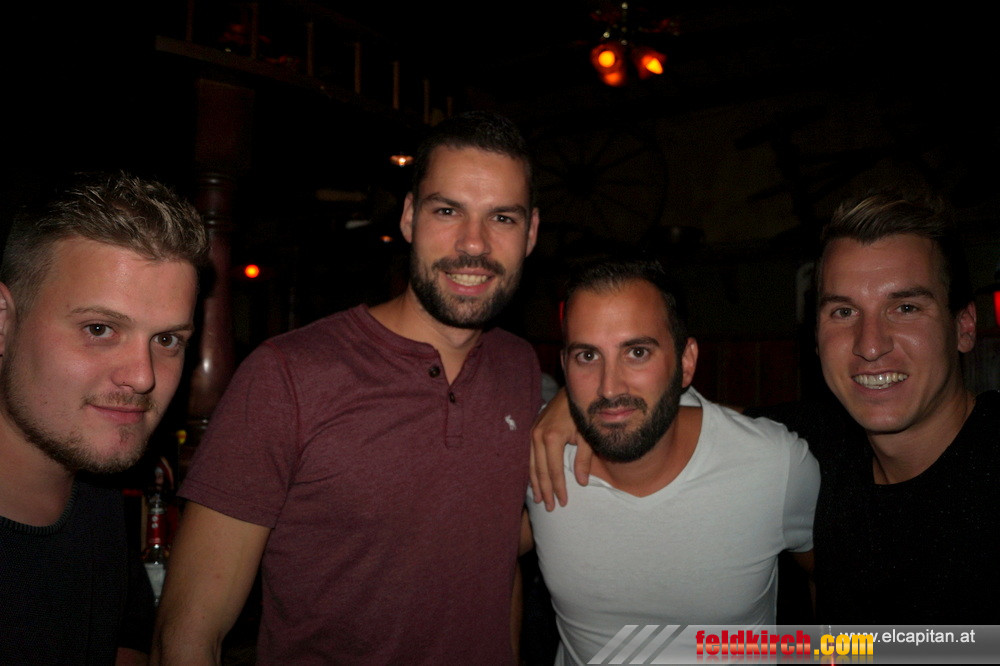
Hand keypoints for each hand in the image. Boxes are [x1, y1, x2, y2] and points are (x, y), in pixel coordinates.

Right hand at [529, 388, 592, 509]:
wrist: (571, 392)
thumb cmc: (582, 413)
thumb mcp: (588, 436)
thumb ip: (584, 459)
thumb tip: (582, 482)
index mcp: (552, 437)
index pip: (554, 470)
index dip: (558, 488)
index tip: (562, 502)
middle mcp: (538, 436)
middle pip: (540, 470)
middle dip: (545, 490)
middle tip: (550, 507)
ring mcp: (532, 433)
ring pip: (532, 465)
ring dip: (535, 483)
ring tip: (539, 499)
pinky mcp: (532, 431)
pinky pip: (530, 456)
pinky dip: (532, 470)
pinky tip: (534, 481)